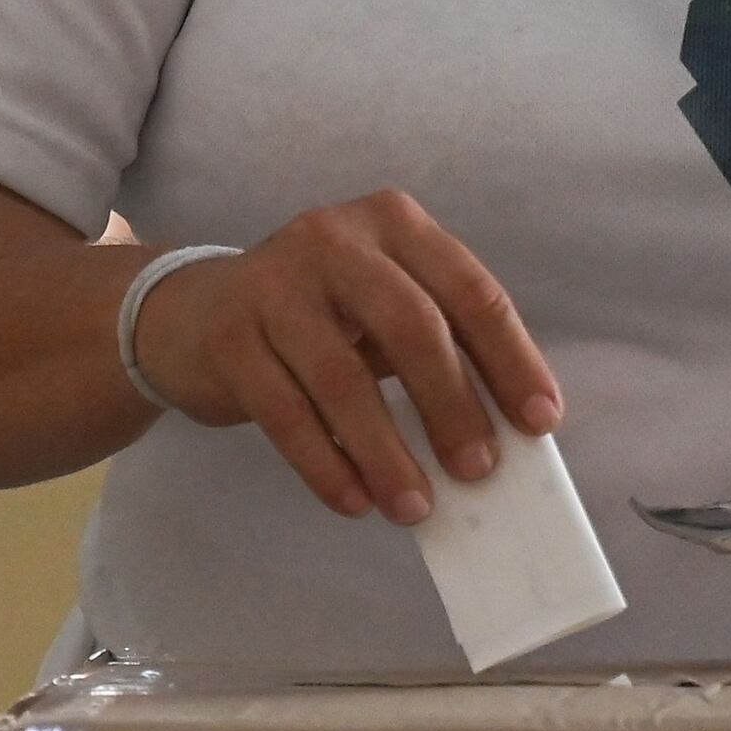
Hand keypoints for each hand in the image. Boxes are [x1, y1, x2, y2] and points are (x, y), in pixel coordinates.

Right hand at [128, 191, 560, 525]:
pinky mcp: (230, 335)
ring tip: (414, 506)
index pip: (470, 292)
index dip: (511, 360)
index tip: (540, 422)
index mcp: (394, 224)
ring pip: (343, 378)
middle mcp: (335, 239)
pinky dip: (325, 465)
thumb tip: (505, 434)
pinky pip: (286, 413)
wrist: (190, 313)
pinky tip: (354, 501)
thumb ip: (439, 350)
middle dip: (452, 405)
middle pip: (411, 326)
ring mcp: (275, 283)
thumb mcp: (382, 308)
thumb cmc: (317, 318)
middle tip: (479, 471)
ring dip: (386, 452)